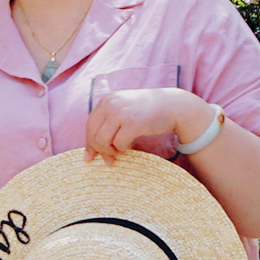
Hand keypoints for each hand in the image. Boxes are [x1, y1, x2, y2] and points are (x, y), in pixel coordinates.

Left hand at [83, 85, 217, 163]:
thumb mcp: (123, 111)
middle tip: (110, 159)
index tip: (91, 157)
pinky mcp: (133, 123)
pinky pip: (119, 144)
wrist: (172, 105)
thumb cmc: (146, 112)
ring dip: (111, 151)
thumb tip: (88, 155)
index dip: (90, 143)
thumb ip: (106, 126)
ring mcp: (121, 113)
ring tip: (121, 149)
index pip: (89, 125)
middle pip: (94, 135)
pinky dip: (123, 148)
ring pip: (103, 141)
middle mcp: (111, 104)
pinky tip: (131, 144)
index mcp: (106, 100)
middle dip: (100, 151)